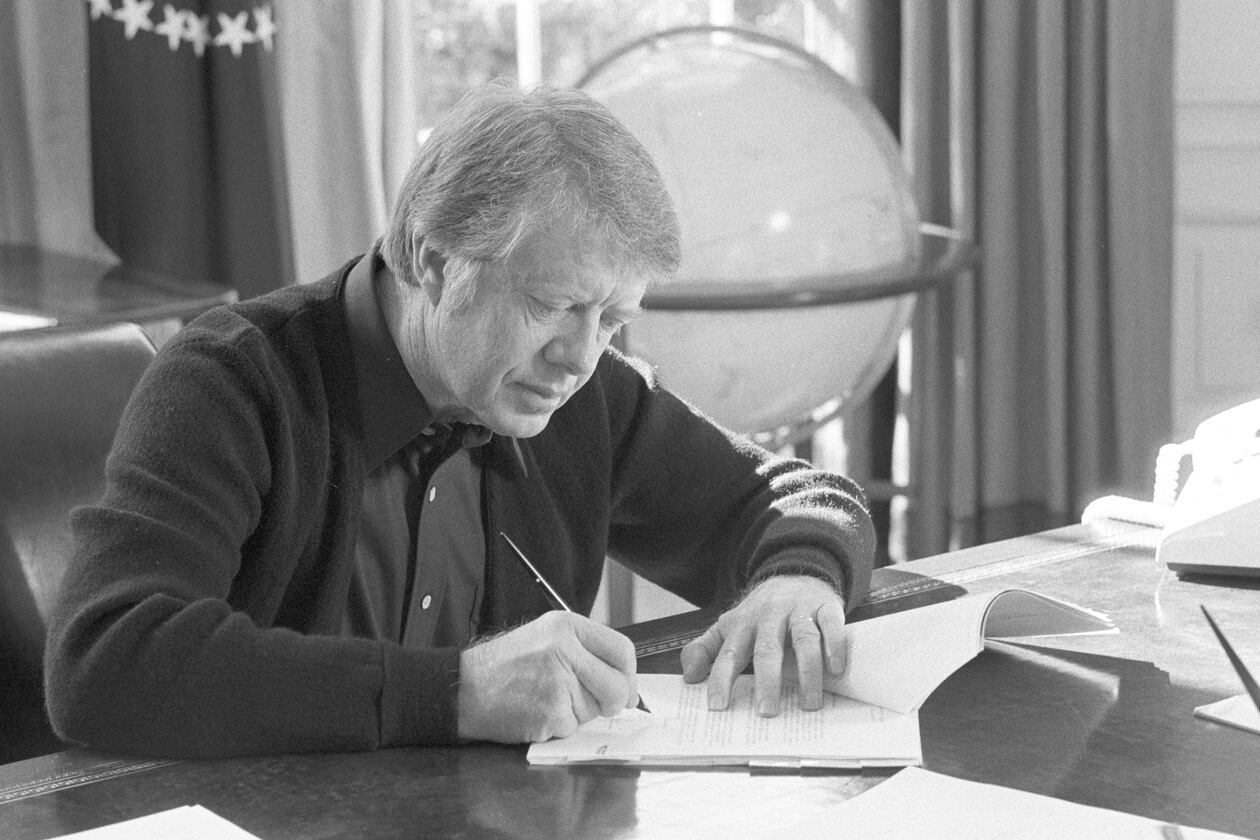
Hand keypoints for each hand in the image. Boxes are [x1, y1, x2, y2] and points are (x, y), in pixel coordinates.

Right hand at [458, 611, 639, 742]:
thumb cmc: (505, 666)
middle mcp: (564, 648)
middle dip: (612, 702)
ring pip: (596, 709)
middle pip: (618, 685)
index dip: (629, 675)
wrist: (464, 686)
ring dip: (578, 713)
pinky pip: (573, 727)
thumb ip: (586, 654)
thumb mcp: (546, 638)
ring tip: (547, 699)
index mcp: (567, 626)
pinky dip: (559, 726)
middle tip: (592, 703)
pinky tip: (537, 712)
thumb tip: (627, 686)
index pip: (623, 649)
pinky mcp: (549, 710)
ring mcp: (557, 680)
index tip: (625, 688)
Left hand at [680, 575, 846, 715]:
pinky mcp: (825, 607)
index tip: (718, 707)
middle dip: (767, 681)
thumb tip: (689, 676)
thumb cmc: (761, 614)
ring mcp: (799, 610)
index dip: (721, 680)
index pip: (729, 654)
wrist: (795, 576)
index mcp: (743, 625)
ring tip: (809, 703)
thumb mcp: (729, 627)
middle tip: (767, 711)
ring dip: (807, 672)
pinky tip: (835, 669)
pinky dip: (835, 646)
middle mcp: (770, 617)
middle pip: (767, 649)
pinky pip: (831, 625)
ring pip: (803, 639)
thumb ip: (705, 650)